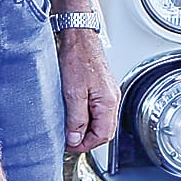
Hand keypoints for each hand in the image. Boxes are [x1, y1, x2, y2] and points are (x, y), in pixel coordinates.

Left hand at [57, 28, 118, 152]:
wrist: (78, 35)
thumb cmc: (77, 57)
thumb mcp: (73, 93)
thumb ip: (76, 119)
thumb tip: (76, 139)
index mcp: (108, 102)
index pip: (102, 136)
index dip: (85, 145)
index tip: (69, 145)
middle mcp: (112, 98)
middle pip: (104, 130)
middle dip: (86, 139)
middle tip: (68, 139)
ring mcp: (107, 92)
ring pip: (100, 120)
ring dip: (85, 128)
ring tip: (68, 128)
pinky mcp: (100, 86)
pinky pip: (96, 109)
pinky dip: (85, 117)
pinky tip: (73, 113)